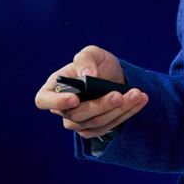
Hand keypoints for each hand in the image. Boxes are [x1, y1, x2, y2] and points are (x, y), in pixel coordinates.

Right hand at [34, 45, 148, 138]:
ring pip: (96, 123)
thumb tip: (87, 75)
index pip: (44, 100)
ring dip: (119, 109)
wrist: (114, 76)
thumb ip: (86, 60)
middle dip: (100, 105)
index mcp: (54, 88)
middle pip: (76, 115)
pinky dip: (126, 114)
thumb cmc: (97, 63)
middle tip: (118, 95)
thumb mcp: (92, 54)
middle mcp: (63, 109)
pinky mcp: (95, 130)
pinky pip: (109, 126)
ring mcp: (78, 122)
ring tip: (137, 94)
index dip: (57, 102)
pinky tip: (140, 100)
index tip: (74, 99)